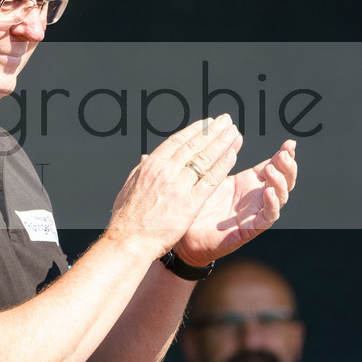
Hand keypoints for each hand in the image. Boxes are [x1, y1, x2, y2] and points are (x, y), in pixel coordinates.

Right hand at [108, 114, 242, 257]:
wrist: (129, 240)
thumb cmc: (127, 217)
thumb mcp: (129, 186)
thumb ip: (142, 170)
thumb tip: (146, 158)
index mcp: (150, 166)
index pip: (177, 141)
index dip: (194, 130)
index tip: (207, 123)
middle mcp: (165, 171)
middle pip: (194, 146)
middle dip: (213, 131)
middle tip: (226, 121)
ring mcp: (178, 187)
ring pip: (205, 159)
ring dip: (222, 143)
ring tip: (234, 133)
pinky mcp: (190, 203)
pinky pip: (210, 180)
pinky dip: (222, 165)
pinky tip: (233, 155)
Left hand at [173, 139, 296, 265]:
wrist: (184, 237)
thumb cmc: (195, 206)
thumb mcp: (208, 176)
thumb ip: (220, 156)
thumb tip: (227, 131)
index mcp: (248, 183)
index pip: (273, 166)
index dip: (284, 155)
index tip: (290, 143)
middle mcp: (256, 196)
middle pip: (284, 180)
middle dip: (288, 166)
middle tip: (285, 154)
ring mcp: (256, 212)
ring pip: (281, 196)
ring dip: (280, 182)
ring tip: (271, 169)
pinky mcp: (251, 228)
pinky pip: (268, 215)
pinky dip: (272, 203)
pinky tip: (268, 191)